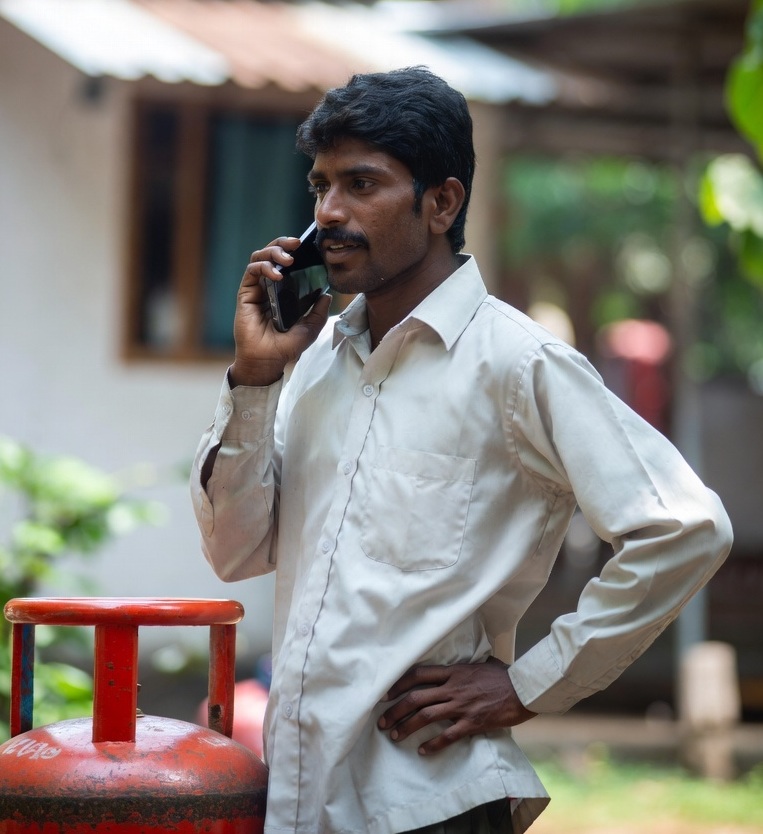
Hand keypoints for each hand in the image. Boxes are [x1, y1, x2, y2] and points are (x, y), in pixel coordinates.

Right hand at [229, 236, 330, 386]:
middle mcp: (269, 286)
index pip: (288, 263)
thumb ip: (319, 313)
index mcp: (284, 291)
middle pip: (272, 254)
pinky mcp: (246, 294)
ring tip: (288, 258)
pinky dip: (264, 267)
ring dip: (273, 252)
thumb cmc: (286, 347)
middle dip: (283, 244)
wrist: (267, 361)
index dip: (295, 251)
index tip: (309, 246)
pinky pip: (252, 272)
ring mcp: (257, 289)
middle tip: (297, 243)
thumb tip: (327, 295)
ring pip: (260, 257)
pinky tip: (277, 274)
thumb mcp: (310, 329)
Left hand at [377, 657, 535, 755]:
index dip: (399, 684)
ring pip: (426, 716)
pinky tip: (423, 751)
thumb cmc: (506, 676)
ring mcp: (462, 706)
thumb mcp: (483, 663)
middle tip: (383, 721)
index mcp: (454, 671)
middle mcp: (453, 688)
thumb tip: (462, 664)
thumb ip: (467, 666)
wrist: (525, 689)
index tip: (386, 694)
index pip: (419, 674)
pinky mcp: (473, 722)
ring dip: (407, 727)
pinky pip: (448, 735)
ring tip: (395, 736)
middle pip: (416, 697)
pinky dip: (434, 744)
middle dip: (396, 710)